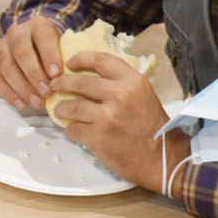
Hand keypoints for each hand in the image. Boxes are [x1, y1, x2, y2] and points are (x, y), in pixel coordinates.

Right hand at [0, 14, 62, 109]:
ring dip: (22, 87)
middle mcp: (17, 33)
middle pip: (21, 52)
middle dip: (34, 74)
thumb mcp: (62, 46)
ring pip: (6, 66)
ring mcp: (2, 47)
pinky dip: (8, 93)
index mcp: (38, 25)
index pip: (43, 37)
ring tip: (37, 102)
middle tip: (46, 92)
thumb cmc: (52, 50)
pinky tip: (22, 104)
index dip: (49, 55)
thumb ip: (65, 59)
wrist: (33, 44)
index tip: (56, 75)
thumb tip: (70, 80)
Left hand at [47, 52, 175, 190]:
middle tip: (55, 86)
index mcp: (132, 81)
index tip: (69, 64)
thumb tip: (91, 77)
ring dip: (62, 109)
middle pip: (79, 81)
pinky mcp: (98, 136)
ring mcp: (108, 116)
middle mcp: (120, 94)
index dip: (80, 59)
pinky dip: (70, 131)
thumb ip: (120, 84)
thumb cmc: (152, 127)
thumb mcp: (143, 95)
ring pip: (71, 106)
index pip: (100, 60)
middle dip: (62, 83)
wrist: (162, 159)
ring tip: (61, 111)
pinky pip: (73, 129)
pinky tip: (74, 132)